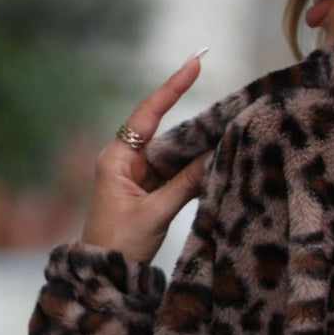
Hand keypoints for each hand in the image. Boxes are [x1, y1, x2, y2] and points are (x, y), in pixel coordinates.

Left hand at [79, 53, 213, 264]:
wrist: (105, 272)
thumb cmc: (119, 243)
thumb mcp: (155, 213)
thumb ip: (184, 184)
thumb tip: (213, 156)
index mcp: (117, 159)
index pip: (148, 114)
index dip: (172, 87)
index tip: (194, 62)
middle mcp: (126, 160)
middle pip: (165, 129)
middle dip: (195, 119)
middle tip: (226, 105)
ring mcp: (138, 174)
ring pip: (173, 151)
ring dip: (198, 147)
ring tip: (228, 132)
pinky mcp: (148, 189)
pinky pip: (176, 171)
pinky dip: (194, 168)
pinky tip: (216, 161)